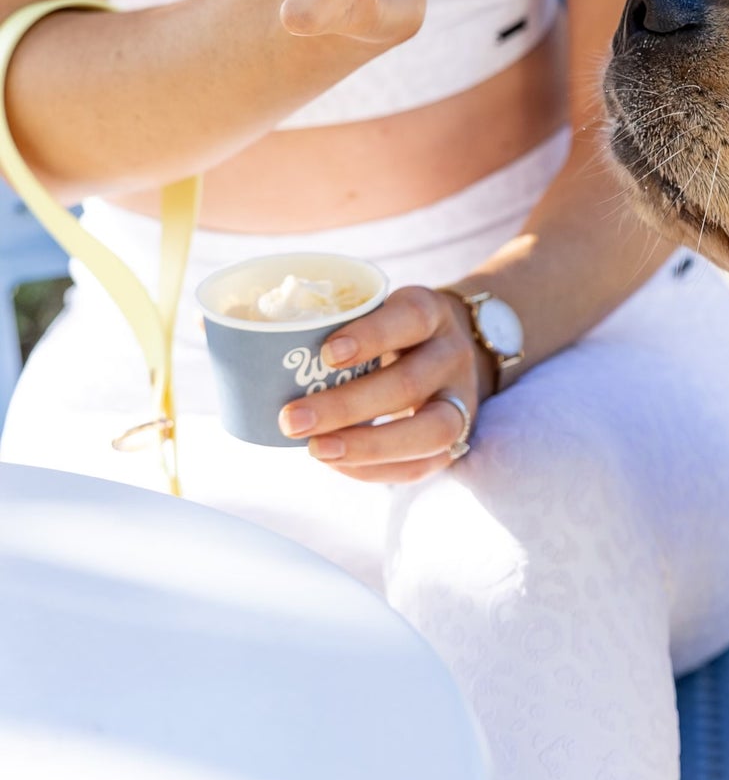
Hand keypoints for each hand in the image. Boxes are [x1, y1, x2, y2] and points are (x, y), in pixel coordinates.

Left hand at [277, 286, 492, 481]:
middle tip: (291, 419)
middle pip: (410, 384)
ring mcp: (461, 400)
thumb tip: (217, 327)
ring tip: (316, 450)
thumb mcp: (376, 310)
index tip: (325, 353)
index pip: (410, 318)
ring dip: (367, 445)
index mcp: (431, 314)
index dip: (371, 336)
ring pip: (430, 431)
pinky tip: (337, 463)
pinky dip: (376, 469)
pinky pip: (423, 465)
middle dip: (347, 407)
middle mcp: (452, 356)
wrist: (456, 351)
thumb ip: (318, 320)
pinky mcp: (457, 440)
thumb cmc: (394, 331)